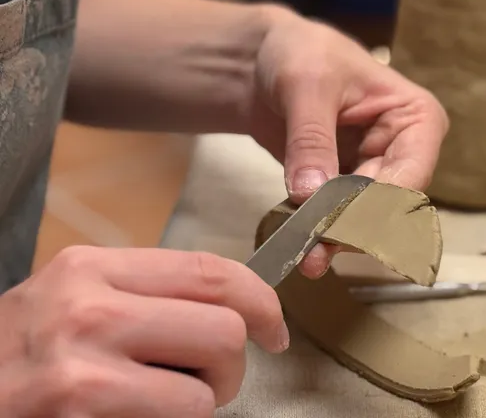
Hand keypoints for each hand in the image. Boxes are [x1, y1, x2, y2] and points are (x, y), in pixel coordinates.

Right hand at [0, 245, 287, 416]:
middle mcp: (87, 309)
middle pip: (223, 330)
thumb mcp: (65, 303)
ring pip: (204, 391)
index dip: (260, 302)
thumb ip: (139, 295)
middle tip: (208, 383)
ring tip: (159, 407)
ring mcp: (81, 369)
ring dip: (197, 408)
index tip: (273, 329)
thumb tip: (228, 308)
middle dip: (231, 367)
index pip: (210, 271)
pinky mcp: (81, 415)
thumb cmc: (13, 360)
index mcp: (90, 269)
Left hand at [246, 8, 447, 277]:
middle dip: (353, 229)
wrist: (260, 62)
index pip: (409, 176)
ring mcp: (377, 173)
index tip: (337, 227)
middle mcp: (405, 151)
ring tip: (305, 259)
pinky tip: (298, 244)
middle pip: (389, 206)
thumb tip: (311, 194)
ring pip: (366, 220)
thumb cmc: (299, 53)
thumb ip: (311, 140)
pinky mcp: (347, 188)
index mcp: (417, 119)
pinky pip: (339, 218)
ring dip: (336, 240)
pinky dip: (320, 232)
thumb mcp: (305, 86)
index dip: (376, 206)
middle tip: (315, 253)